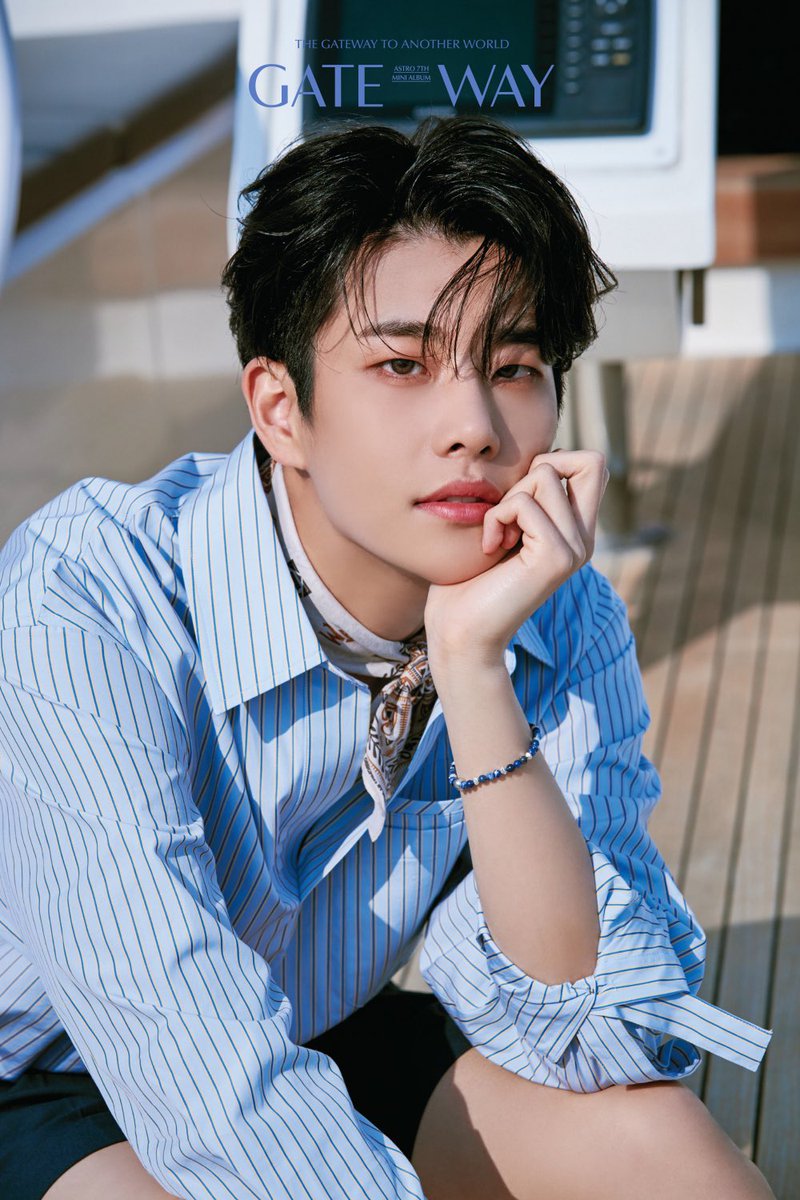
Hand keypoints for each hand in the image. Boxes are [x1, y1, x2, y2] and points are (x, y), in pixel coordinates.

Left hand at [424, 450, 608, 665]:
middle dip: (542, 467)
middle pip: (592, 461)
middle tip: (512, 508)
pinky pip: (524, 504)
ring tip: (497, 535)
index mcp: (576, 531)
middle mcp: (584, 539)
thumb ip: (526, 495)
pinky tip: (490, 548)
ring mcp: (576, 548)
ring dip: (507, 498)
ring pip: (546, 475)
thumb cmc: (469, 579)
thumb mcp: (503, 524)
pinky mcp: (557, 557)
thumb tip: (540, 455)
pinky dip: (496, 518)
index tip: (519, 498)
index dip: (555, 460)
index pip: (592, 465)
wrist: (459, 632)